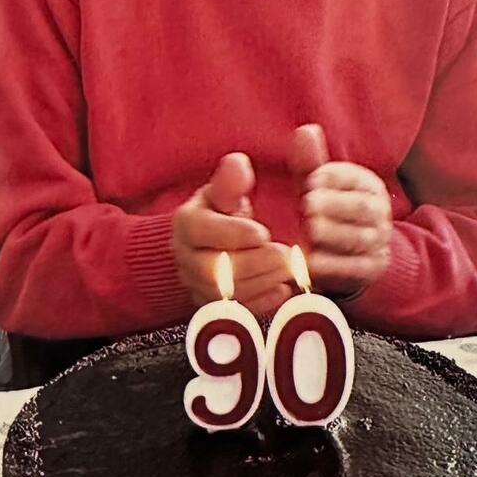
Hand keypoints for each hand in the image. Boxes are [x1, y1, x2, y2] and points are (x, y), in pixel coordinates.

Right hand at [172, 152, 293, 311]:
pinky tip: (284, 289)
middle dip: (254, 263)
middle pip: (213, 270)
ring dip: (262, 283)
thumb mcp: (228, 189)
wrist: (216, 242)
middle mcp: (186, 257)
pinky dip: (262, 303)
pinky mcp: (213, 306)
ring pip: (225, 294)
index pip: (202, 231)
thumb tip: (238, 163)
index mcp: (187, 223)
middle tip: (286, 255)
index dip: (233, 233)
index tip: (263, 232)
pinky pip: (235, 312)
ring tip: (289, 271)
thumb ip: (233, 179)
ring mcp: (197, 285)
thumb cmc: (227, 210)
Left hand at [290, 124, 392, 295]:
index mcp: (368, 186)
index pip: (355, 177)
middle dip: (335, 205)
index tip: (310, 180)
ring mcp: (378, 242)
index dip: (334, 177)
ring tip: (310, 229)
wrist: (352, 255)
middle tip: (307, 204)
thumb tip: (306, 131)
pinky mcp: (371, 268)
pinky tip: (312, 261)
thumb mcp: (317, 186)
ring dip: (335, 233)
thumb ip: (309, 162)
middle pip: (361, 207)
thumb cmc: (327, 211)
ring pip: (360, 237)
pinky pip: (357, 267)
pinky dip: (335, 265)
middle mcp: (378, 212)